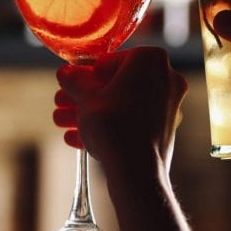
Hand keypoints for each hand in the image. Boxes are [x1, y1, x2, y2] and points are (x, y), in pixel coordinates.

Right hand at [54, 47, 187, 176]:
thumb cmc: (113, 126)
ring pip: (121, 104)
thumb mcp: (85, 97)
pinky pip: (132, 121)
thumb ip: (75, 80)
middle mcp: (166, 77)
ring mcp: (168, 103)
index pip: (110, 60)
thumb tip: (66, 73)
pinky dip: (108, 126)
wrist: (137, 171)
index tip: (72, 85)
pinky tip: (79, 139)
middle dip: (85, 96)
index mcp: (150, 59)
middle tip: (62, 103)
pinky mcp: (165, 127)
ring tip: (63, 123)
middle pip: (116, 84)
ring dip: (91, 112)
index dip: (86, 74)